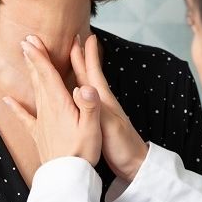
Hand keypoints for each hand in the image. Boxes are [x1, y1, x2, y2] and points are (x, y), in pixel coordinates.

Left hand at [3, 36, 101, 165]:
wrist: (67, 177)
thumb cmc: (83, 151)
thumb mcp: (92, 127)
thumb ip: (90, 104)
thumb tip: (86, 85)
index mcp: (60, 104)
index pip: (47, 74)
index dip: (39, 56)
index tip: (31, 40)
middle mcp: (47, 109)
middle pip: (38, 78)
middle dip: (33, 58)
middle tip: (27, 40)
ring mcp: (41, 121)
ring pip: (34, 91)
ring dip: (30, 73)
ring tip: (26, 58)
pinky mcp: (38, 133)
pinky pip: (24, 117)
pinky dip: (15, 106)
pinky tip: (6, 100)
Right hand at [70, 34, 147, 181]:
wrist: (133, 165)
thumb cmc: (122, 146)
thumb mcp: (108, 126)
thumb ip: (95, 108)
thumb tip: (81, 89)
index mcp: (102, 99)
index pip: (92, 72)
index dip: (87, 55)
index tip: (83, 36)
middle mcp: (99, 101)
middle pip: (87, 74)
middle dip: (79, 56)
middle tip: (73, 38)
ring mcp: (97, 111)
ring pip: (83, 85)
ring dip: (76, 70)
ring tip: (68, 59)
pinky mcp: (93, 121)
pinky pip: (80, 100)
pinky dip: (72, 91)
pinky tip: (69, 93)